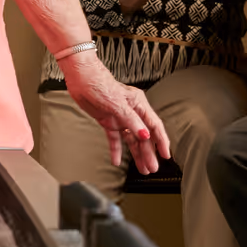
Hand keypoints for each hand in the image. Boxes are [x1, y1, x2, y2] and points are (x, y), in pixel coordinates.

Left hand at [61, 55, 171, 173]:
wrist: (80, 78)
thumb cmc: (99, 83)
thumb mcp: (118, 104)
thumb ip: (132, 121)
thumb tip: (145, 136)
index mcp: (139, 104)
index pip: (154, 126)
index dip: (161, 141)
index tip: (166, 155)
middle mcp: (131, 112)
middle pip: (144, 136)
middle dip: (148, 152)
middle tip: (152, 168)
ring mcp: (120, 118)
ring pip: (131, 140)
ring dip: (136, 154)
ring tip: (142, 168)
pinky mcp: (108, 121)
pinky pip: (115, 139)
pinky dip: (116, 150)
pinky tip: (117, 161)